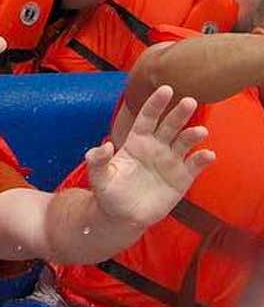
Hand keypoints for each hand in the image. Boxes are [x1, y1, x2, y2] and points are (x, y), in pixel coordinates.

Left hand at [87, 86, 213, 227]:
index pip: (147, 117)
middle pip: (170, 125)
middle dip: (179, 113)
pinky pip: (194, 166)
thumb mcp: (98, 177)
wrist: (122, 217)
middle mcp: (156, 147)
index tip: (166, 89)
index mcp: (137, 141)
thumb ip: (98, 160)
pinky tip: (208, 154)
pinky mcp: (182, 178)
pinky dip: (202, 159)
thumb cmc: (109, 192)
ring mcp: (170, 161)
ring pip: (184, 142)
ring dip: (193, 135)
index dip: (156, 103)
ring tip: (200, 131)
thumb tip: (105, 146)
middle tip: (189, 101)